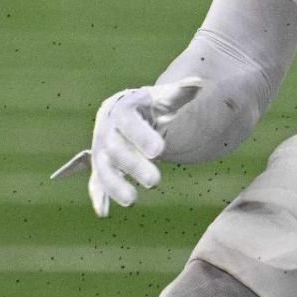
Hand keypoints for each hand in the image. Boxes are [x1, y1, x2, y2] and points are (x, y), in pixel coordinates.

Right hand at [50, 78, 203, 216]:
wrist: (129, 111)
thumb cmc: (152, 104)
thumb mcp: (165, 97)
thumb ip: (180, 93)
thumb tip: (200, 84)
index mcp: (122, 108)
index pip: (128, 121)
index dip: (141, 136)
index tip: (160, 150)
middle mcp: (106, 128)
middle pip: (115, 148)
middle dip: (133, 165)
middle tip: (155, 182)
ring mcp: (101, 148)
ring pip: (103, 168)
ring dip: (114, 185)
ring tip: (132, 201)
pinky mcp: (101, 166)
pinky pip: (96, 181)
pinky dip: (98, 196)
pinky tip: (104, 212)